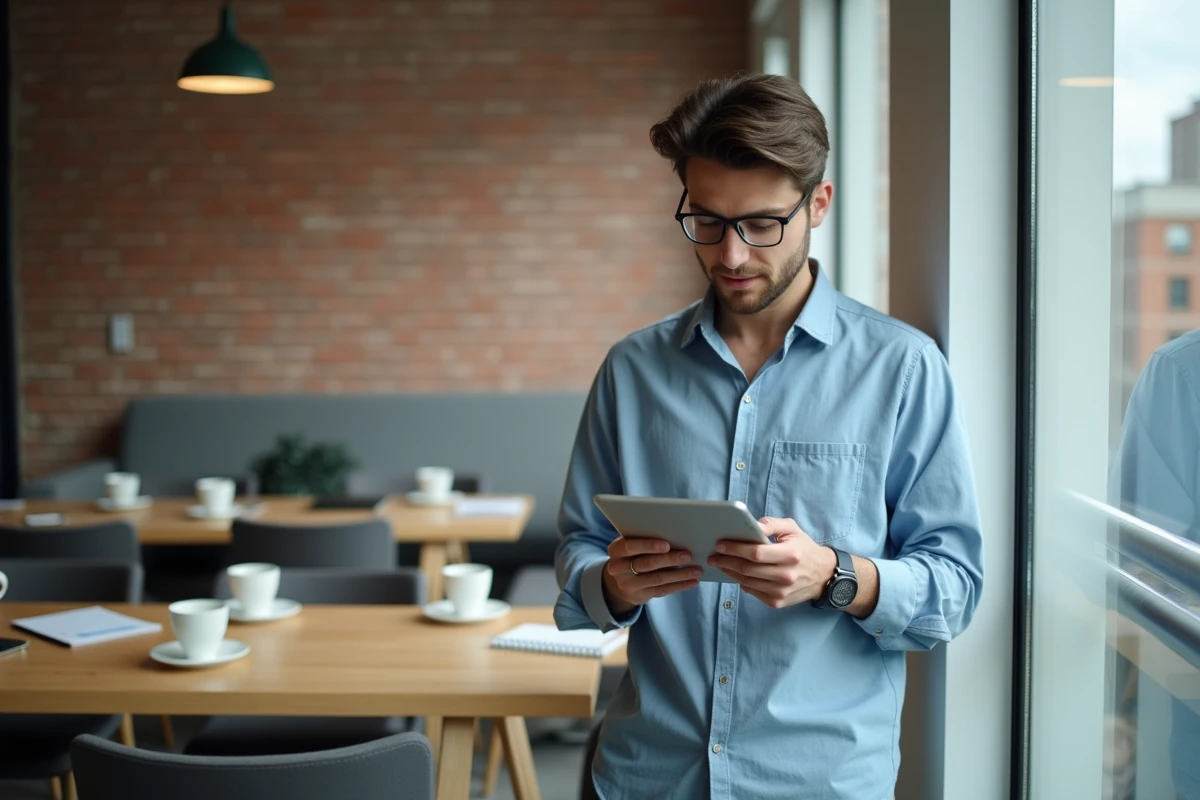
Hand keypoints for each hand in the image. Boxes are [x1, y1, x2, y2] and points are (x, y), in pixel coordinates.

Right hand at [601, 537, 702, 615]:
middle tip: (688, 556)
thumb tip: (675, 533)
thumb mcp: (630, 544)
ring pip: (657, 579)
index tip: (667, 545)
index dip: (648, 546)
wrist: (619, 581)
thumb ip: (644, 538)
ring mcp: (629, 585)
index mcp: (616, 550)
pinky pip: (663, 590)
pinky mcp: (640, 596)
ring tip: (697, 569)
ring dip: (679, 574)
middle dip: (669, 560)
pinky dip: (680, 585)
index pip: (629, 547)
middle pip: (646, 564)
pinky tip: (692, 581)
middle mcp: (618, 569)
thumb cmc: (632, 554)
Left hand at [707, 517, 836, 608]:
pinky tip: (734, 573)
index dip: (735, 548)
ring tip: (719, 563)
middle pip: (748, 569)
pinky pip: (752, 592)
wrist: (822, 575)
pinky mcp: (777, 602)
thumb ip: (773, 524)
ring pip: (747, 582)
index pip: (756, 553)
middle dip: (726, 561)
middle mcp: (786, 575)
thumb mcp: (792, 529)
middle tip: (713, 556)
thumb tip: (754, 525)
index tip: (720, 544)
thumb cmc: (803, 548)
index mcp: (791, 554)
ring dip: (729, 572)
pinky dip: (741, 582)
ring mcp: (781, 591)